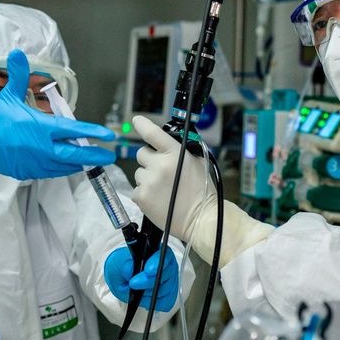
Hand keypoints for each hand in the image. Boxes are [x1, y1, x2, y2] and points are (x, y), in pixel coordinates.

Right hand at [0, 49, 114, 180]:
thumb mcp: (7, 96)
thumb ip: (17, 76)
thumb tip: (17, 52)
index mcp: (39, 128)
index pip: (71, 129)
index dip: (91, 131)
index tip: (107, 134)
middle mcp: (41, 148)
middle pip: (75, 154)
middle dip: (95, 154)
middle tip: (110, 154)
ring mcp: (37, 163)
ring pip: (66, 165)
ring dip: (80, 161)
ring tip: (94, 157)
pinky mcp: (32, 173)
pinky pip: (54, 172)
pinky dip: (65, 167)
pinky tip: (73, 162)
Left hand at [103, 247, 178, 311]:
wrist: (122, 279)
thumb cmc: (123, 267)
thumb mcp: (118, 262)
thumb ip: (125, 265)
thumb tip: (131, 269)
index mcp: (157, 251)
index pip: (163, 255)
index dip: (157, 263)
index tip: (148, 270)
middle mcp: (167, 265)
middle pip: (165, 275)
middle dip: (148, 281)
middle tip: (133, 283)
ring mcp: (169, 280)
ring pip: (164, 290)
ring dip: (146, 293)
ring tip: (134, 289)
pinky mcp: (168, 295)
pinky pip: (163, 302)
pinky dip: (150, 302)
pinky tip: (142, 297)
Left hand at [131, 116, 213, 242]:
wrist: (200, 218)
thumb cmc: (202, 191)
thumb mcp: (197, 163)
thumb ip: (181, 150)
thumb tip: (167, 143)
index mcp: (175, 153)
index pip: (153, 133)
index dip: (142, 125)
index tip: (136, 120)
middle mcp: (160, 165)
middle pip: (141, 153)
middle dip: (149, 160)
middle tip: (161, 171)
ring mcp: (149, 181)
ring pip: (139, 173)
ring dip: (147, 178)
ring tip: (163, 189)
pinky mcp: (141, 197)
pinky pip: (137, 189)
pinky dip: (145, 193)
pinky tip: (158, 199)